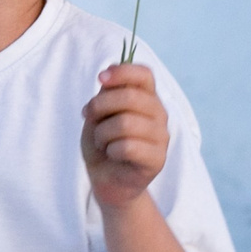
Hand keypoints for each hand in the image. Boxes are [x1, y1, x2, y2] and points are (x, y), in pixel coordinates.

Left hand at [82, 63, 169, 207]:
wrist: (106, 179)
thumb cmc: (103, 143)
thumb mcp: (98, 115)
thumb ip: (105, 95)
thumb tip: (106, 78)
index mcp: (146, 98)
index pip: (144, 74)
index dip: (122, 72)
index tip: (100, 78)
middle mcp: (159, 114)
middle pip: (130, 97)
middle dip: (100, 106)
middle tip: (89, 117)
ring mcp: (161, 137)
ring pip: (125, 123)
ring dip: (102, 133)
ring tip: (102, 142)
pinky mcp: (158, 160)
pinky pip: (128, 147)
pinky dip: (111, 150)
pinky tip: (112, 155)